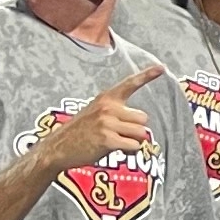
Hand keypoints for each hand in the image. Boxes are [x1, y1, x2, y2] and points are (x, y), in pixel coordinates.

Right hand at [43, 72, 157, 172]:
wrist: (57, 148)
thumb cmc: (79, 132)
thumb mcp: (94, 112)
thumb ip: (116, 112)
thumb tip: (141, 125)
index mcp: (106, 99)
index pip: (130, 84)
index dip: (147, 75)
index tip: (161, 68)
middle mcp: (108, 108)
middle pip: (143, 119)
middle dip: (136, 130)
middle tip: (118, 135)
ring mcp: (107, 123)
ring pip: (141, 134)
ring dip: (133, 141)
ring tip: (114, 142)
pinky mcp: (108, 140)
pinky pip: (134, 146)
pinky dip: (128, 151)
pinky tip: (112, 149)